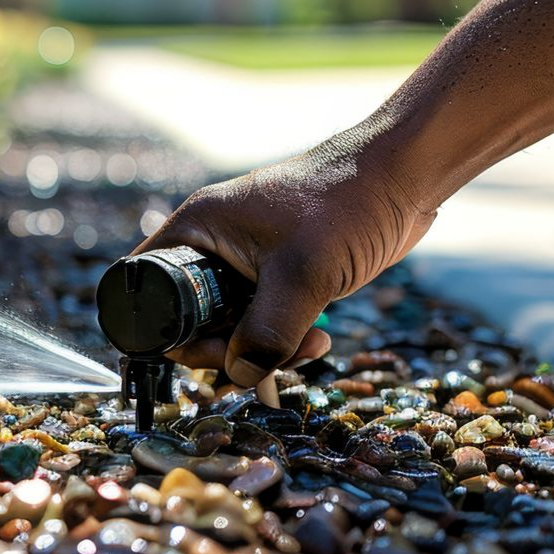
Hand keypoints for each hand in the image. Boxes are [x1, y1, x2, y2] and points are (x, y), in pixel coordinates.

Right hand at [133, 130, 435, 386]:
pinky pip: (263, 319)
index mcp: (199, 228)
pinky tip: (319, 336)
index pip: (150, 288)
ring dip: (265, 348)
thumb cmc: (346, 206)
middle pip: (192, 317)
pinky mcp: (278, 272)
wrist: (403, 177)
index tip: (213, 350)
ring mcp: (247, 259)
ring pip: (232, 325)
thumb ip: (266, 333)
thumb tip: (242, 376)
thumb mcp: (302, 276)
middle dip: (229, 348)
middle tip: (269, 359)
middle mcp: (214, 243)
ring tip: (312, 345)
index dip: (168, 329)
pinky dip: (285, 337)